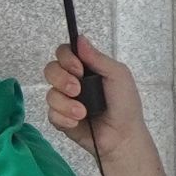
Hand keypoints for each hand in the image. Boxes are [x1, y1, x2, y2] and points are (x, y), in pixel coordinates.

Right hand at [44, 40, 143, 159]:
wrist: (123, 136)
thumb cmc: (125, 105)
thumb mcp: (118, 75)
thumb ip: (97, 57)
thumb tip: (80, 39)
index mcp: (86, 68)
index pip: (64, 53)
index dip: (66, 58)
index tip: (78, 69)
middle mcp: (72, 81)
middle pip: (50, 70)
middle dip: (61, 79)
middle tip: (77, 90)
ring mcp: (65, 101)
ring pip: (50, 94)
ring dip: (66, 103)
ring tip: (83, 112)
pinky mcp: (61, 119)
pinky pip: (51, 114)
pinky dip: (64, 118)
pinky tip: (77, 122)